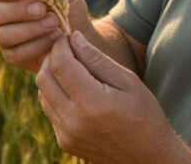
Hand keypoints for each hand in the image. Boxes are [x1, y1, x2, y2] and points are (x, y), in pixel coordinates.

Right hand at [0, 0, 81, 71]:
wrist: (79, 37)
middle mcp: (1, 14)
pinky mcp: (12, 56)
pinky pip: (16, 53)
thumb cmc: (69, 10)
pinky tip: (55, 38)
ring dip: (30, 29)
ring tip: (54, 24)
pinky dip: (37, 45)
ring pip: (3, 34)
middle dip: (18, 10)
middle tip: (41, 10)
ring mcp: (5, 36)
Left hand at [36, 32, 190, 162]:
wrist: (148, 155)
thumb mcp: (128, 80)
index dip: (60, 46)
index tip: (67, 37)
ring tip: (69, 68)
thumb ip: (97, 59)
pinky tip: (72, 90)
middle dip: (50, 58)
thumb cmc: (144, 113)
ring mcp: (67, 134)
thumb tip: (73, 38)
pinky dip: (54, 94)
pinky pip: (49, 110)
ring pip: (42, 94)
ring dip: (50, 76)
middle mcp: (74, 121)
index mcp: (93, 103)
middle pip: (44, 78)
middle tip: (65, 49)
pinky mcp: (64, 142)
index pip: (60, 64)